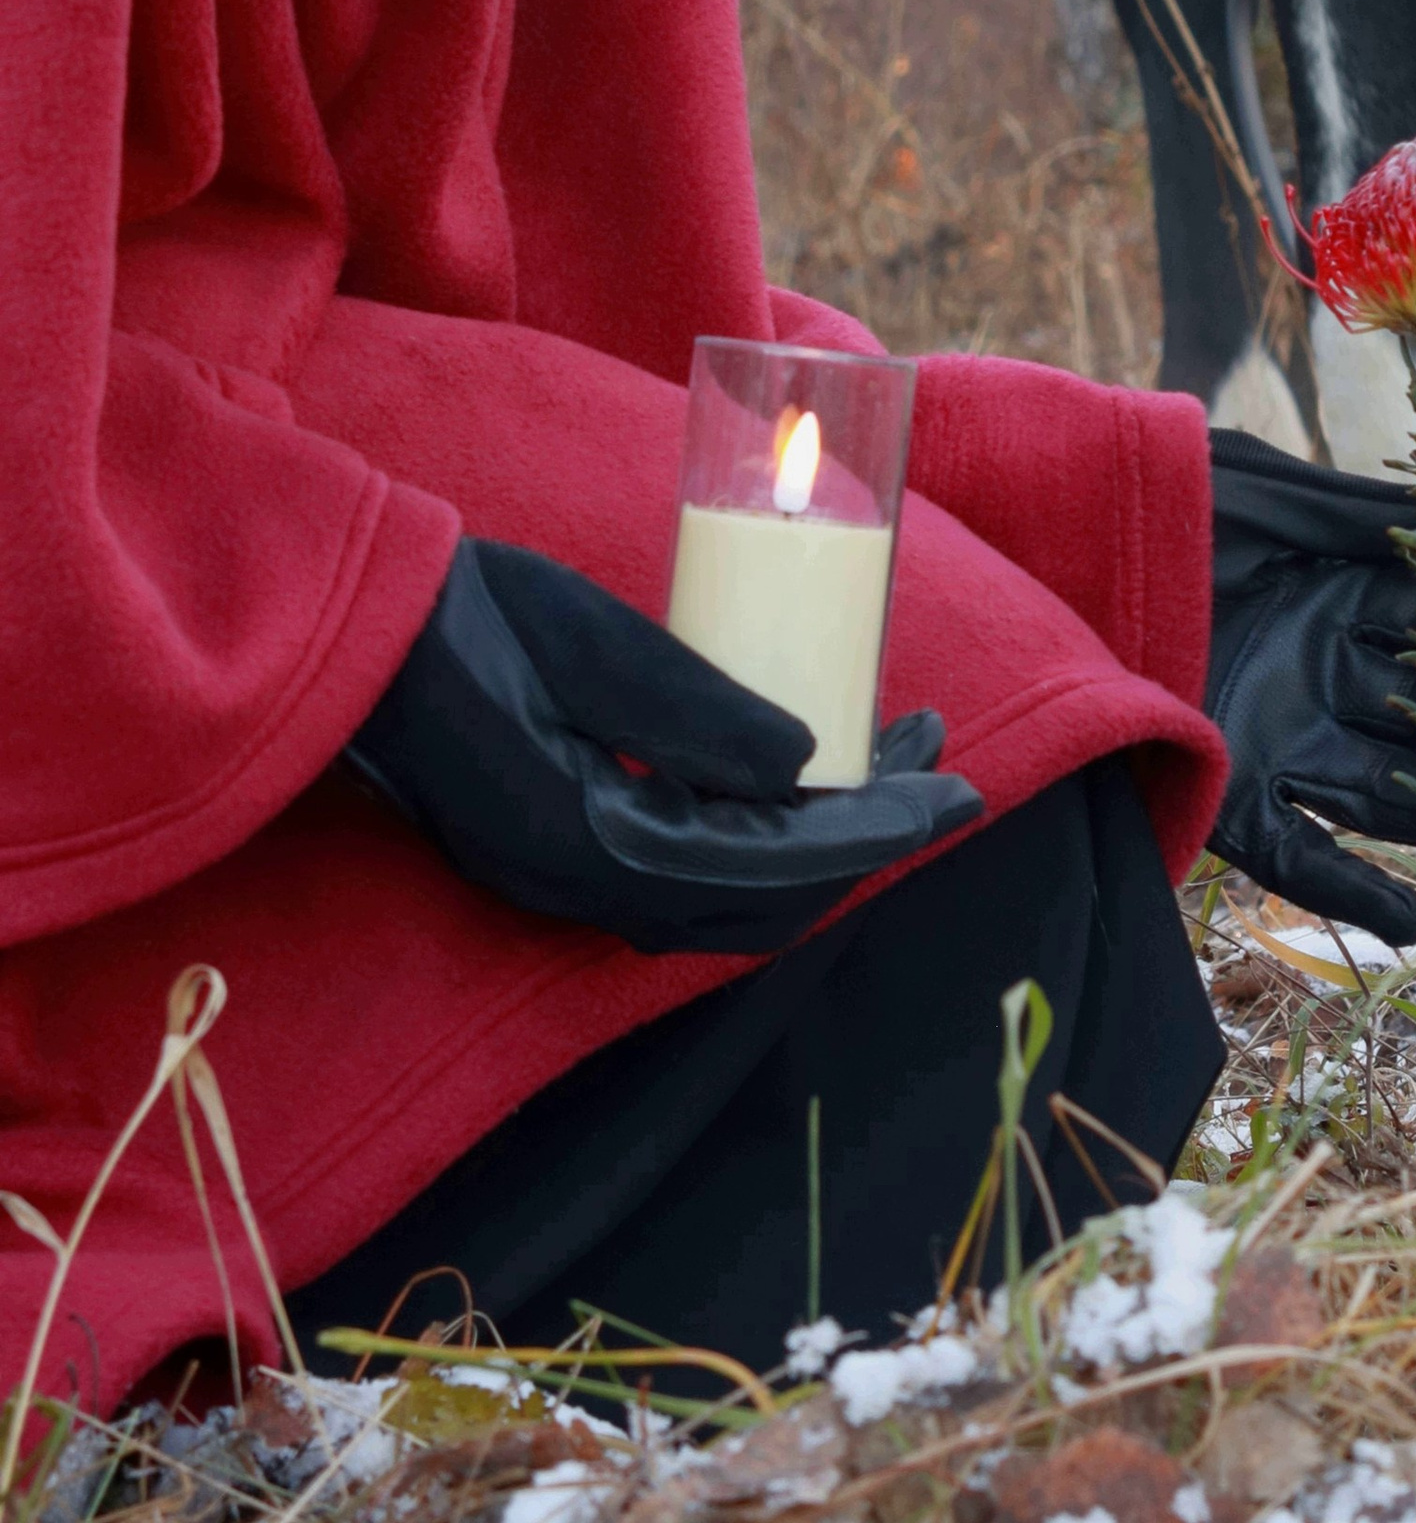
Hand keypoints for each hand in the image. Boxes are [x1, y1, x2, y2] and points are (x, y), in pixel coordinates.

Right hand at [345, 540, 983, 953]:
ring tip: (890, 768)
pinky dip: (761, 851)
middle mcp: (582, 886)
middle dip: (868, 841)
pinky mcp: (553, 858)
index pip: (777, 861)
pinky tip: (790, 794)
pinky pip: (684, 887)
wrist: (349, 635)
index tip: (957, 789)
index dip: (879, 829)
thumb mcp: (592, 642)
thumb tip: (810, 761)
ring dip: (820, 848)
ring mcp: (562, 883)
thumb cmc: (465, 618)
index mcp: (593, 841)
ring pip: (727, 905)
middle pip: (765, 903)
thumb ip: (697, 711)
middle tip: (944, 769)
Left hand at [1203, 425, 1415, 948]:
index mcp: (1341, 596)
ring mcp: (1281, 735)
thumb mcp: (1268, 495)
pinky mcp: (1228, 790)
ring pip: (1393, 791)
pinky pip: (1301, 854)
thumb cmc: (1157, 500)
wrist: (1045, 539)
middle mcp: (1322, 672)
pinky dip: (1355, 891)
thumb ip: (1367, 513)